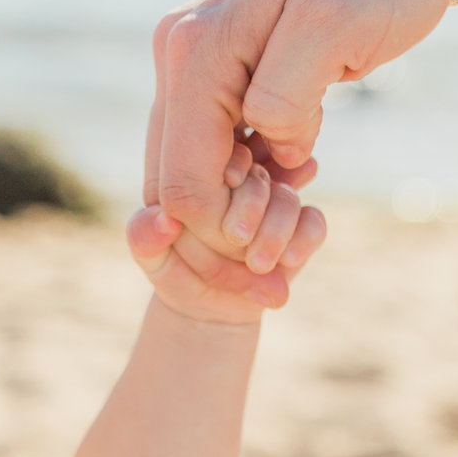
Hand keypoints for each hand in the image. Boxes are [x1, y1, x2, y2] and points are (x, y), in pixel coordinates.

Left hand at [128, 143, 326, 326]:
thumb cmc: (175, 271)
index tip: (228, 182)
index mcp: (208, 171)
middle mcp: (247, 178)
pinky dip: (303, 240)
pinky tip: (289, 260)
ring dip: (275, 230)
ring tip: (257, 263)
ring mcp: (276, 200)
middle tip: (237, 237)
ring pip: (287, 197)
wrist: (209, 308)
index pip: (225, 148)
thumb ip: (144, 238)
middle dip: (252, 201)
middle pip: (261, 169)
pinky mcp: (301, 226)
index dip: (230, 163)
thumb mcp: (153, 257)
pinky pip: (313, 223)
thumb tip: (162, 222)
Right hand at [145, 0, 457, 252]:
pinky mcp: (224, 75)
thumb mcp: (335, 27)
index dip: (225, 232)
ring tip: (302, 196)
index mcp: (196, 47)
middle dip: (228, 229)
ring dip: (243, 206)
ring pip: (194, 171)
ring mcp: (197, 63)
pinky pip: (218, 149)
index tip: (282, 252)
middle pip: (175, 182)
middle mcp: (180, 52)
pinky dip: (254, 177)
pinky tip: (299, 167)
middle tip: (295, 235)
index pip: (182, 179)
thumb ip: (285, 95)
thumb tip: (268, 149)